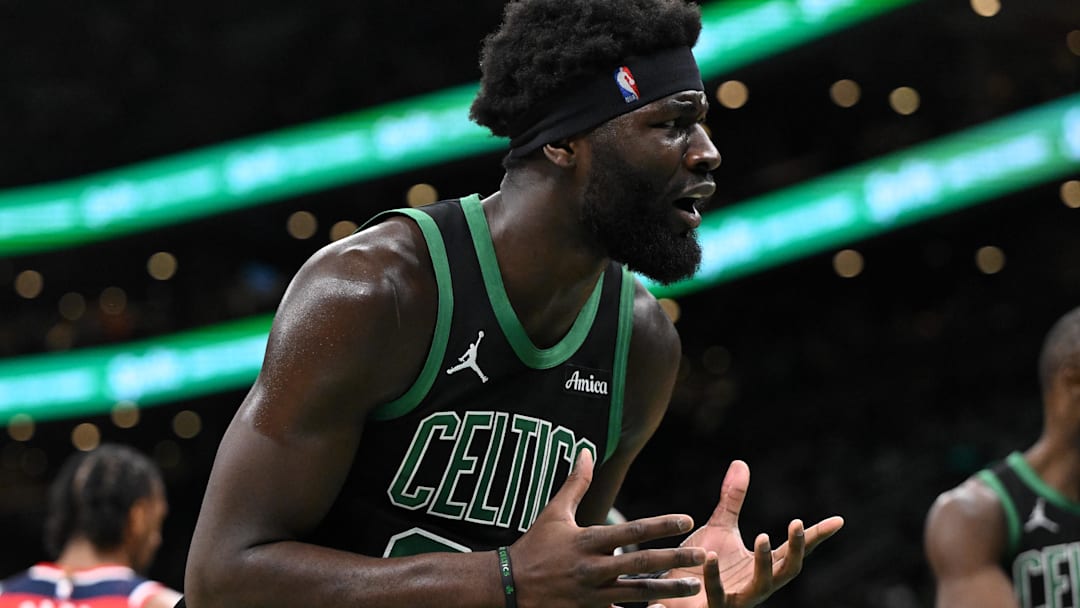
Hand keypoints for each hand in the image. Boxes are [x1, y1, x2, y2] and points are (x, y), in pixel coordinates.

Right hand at [510, 450, 709, 607]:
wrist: (508, 587)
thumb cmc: (534, 546)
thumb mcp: (554, 513)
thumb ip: (575, 484)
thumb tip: (586, 451)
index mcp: (587, 540)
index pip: (631, 530)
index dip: (660, 525)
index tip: (686, 520)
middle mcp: (593, 568)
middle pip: (641, 563)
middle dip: (674, 559)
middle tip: (702, 556)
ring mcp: (591, 594)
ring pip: (637, 593)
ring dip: (668, 590)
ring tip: (694, 588)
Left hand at [661, 460, 843, 607]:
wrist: (672, 595)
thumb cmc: (700, 565)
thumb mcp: (720, 529)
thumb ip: (733, 501)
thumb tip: (741, 463)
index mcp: (762, 565)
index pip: (794, 549)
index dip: (815, 536)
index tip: (838, 521)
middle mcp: (756, 584)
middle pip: (788, 569)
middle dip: (796, 548)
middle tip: (797, 523)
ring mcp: (738, 598)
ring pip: (761, 585)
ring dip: (764, 562)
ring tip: (762, 537)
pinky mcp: (712, 607)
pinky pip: (717, 594)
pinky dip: (714, 577)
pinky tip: (710, 557)